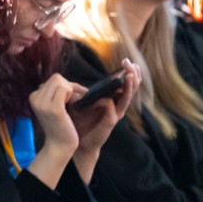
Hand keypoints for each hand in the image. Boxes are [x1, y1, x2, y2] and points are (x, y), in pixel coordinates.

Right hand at [28, 73, 80, 153]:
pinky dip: (73, 93)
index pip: (51, 80)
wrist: (59, 145)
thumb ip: (53, 93)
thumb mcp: (51, 107)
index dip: (64, 85)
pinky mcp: (55, 108)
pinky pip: (65, 89)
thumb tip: (63, 80)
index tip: (70, 97)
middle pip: (56, 78)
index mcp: (33, 97)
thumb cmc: (59, 126)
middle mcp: (35, 98)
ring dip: (71, 89)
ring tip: (72, 103)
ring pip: (60, 81)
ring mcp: (43, 103)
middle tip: (74, 99)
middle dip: (68, 85)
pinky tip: (74, 104)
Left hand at [68, 58, 141, 183]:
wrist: (77, 141)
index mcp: (111, 99)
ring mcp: (115, 113)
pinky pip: (111, 108)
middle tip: (131, 64)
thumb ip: (81, 92)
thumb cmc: (78, 120)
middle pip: (130, 88)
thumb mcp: (80, 102)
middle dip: (132, 75)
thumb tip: (69, 81)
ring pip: (127, 98)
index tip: (126, 60)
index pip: (124, 83)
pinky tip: (103, 97)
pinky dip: (107, 101)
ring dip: (129, 86)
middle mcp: (116, 105)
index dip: (127, 72)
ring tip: (130, 75)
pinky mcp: (110, 122)